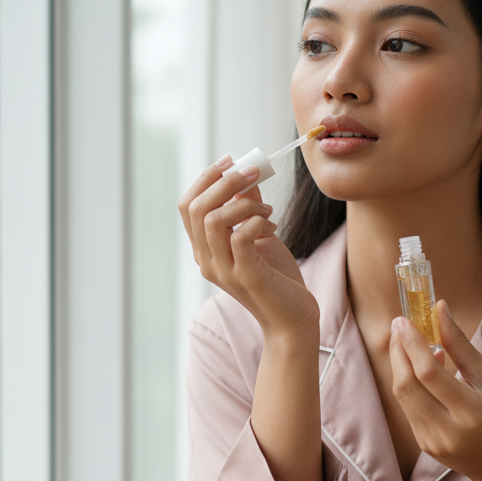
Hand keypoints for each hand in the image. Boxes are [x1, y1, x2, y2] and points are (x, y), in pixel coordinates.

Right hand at [178, 158, 318, 339]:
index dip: (205, 178)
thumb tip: (247, 177)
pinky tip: (273, 225)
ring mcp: (223, 271)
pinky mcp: (245, 277)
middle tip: (254, 172)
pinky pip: (241, 237)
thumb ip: (249, 209)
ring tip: (268, 210)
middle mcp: (207, 261)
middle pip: (197, 208)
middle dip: (225, 181)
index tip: (230, 161)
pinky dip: (256, 222)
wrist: (293, 319)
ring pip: (214, 220)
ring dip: (244, 203)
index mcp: (205, 250)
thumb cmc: (278, 279)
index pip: (187, 206)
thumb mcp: (261, 236)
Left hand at [389, 300, 481, 480]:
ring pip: (402, 397)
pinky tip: (420, 370)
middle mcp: (448, 430)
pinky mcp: (424, 445)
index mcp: (471, 412)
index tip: (403, 320)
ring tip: (409, 343)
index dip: (411, 344)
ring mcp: (432, 441)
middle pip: (407, 386)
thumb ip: (460, 345)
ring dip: (400, 366)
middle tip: (398, 326)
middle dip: (398, 352)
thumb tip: (439, 309)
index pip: (429, 374)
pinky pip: (408, 408)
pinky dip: (409, 384)